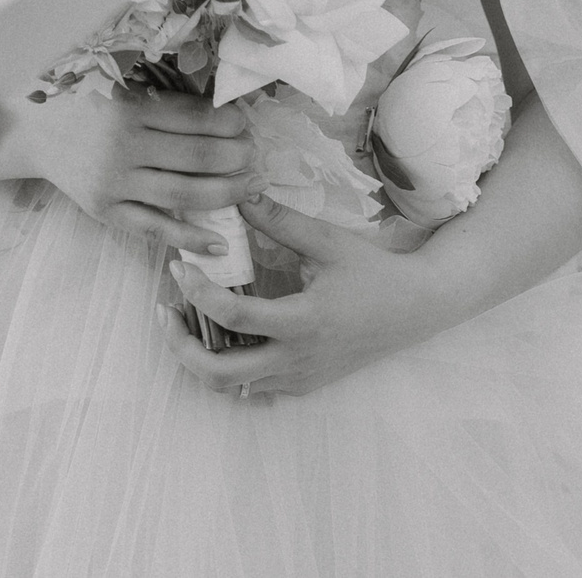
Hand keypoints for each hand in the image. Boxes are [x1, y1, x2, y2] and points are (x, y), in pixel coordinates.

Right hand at [30, 87, 259, 257]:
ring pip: (184, 194)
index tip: (245, 124)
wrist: (35, 132)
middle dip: (238, 157)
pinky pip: (154, 228)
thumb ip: (167, 100)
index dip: (231, 123)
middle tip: (255, 155)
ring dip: (228, 193)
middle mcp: (122, 145)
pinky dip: (189, 239)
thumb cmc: (88, 104)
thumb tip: (228, 112)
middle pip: (199, 157)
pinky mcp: (105, 210)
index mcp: (130, 107)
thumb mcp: (123, 87)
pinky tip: (219, 243)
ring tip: (251, 187)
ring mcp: (113, 182)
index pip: (197, 118)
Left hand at [162, 196, 458, 397]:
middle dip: (181, 346)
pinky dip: (229, 366)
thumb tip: (240, 194)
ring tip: (187, 321)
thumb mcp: (327, 242)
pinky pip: (254, 386)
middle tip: (165, 312)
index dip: (197, 292)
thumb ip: (280, 221)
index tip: (179, 268)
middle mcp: (297, 359)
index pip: (233, 316)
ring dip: (200, 357)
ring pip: (232, 386)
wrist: (416, 309)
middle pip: (219, 374)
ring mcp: (299, 378)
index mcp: (303, 322)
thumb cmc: (373, 273)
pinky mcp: (304, 384)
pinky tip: (223, 334)